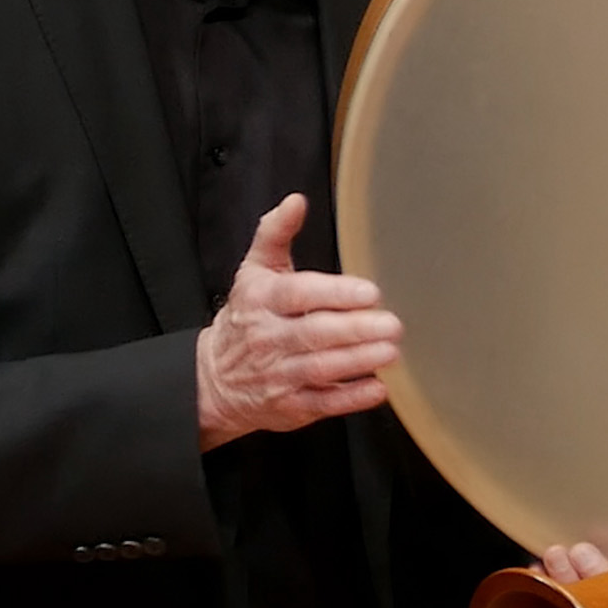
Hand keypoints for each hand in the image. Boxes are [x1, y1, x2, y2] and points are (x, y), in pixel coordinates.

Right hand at [197, 195, 396, 451]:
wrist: (213, 378)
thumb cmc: (248, 315)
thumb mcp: (254, 271)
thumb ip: (275, 234)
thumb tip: (297, 200)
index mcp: (262, 300)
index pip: (299, 295)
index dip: (335, 294)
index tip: (371, 292)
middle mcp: (268, 338)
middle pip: (314, 334)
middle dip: (356, 330)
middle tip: (393, 324)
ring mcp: (278, 375)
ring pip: (320, 369)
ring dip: (359, 362)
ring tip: (392, 351)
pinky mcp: (290, 406)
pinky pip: (322, 403)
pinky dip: (350, 398)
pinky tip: (378, 389)